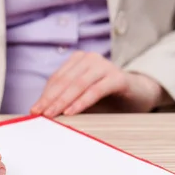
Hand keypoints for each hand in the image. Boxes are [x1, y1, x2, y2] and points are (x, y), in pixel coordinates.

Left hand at [30, 51, 170, 116]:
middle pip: (65, 81)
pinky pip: (96, 90)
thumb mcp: (83, 98)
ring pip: (78, 84)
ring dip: (63, 101)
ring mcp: (105, 66)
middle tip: (39, 114)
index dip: (45, 95)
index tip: (34, 110)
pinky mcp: (118, 78)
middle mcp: (90, 59)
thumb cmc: (108, 98)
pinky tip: (71, 112)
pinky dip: (82, 101)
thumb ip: (66, 100)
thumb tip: (43, 112)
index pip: (57, 79)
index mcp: (79, 61)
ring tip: (52, 114)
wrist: (140, 94)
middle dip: (50, 99)